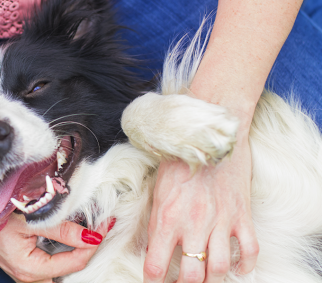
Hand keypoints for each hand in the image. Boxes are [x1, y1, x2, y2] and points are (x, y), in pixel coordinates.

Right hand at [0, 214, 111, 282]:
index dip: (93, 243)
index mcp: (29, 268)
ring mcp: (20, 267)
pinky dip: (58, 251)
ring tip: (85, 234)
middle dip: (84, 256)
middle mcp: (25, 274)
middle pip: (65, 272)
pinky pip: (44, 262)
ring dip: (70, 255)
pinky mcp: (17, 257)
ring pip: (54, 269)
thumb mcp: (29, 219)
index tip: (106, 224)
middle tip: (98, 232)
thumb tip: (91, 236)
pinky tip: (64, 235)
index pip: (74, 262)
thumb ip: (62, 230)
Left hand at [144, 134, 258, 282]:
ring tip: (205, 279)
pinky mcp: (241, 214)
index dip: (152, 282)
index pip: (156, 266)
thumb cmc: (177, 158)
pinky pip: (249, 250)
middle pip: (191, 276)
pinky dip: (245, 264)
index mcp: (166, 219)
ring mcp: (220, 221)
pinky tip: (238, 268)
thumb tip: (153, 246)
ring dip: (212, 280)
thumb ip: (157, 221)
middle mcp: (193, 225)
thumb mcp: (157, 190)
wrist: (208, 133)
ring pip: (219, 269)